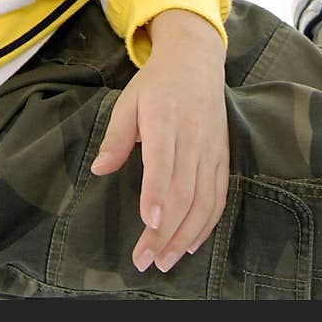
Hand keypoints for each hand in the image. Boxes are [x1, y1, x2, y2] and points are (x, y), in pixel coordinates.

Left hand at [90, 9, 228, 274]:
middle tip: (146, 260)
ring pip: (203, 200)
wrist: (195, 61)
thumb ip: (116, 137)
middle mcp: (192, 137)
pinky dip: (207, 224)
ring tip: (165, 260)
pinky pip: (218, 196)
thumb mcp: (129, 101)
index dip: (157, 193)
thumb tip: (99, 169)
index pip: (163, 162)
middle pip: (183, 191)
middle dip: (165, 230)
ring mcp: (211, 149)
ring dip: (185, 235)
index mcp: (165, 120)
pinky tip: (190, 243)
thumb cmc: (156, 84)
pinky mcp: (222, 157)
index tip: (147, 222)